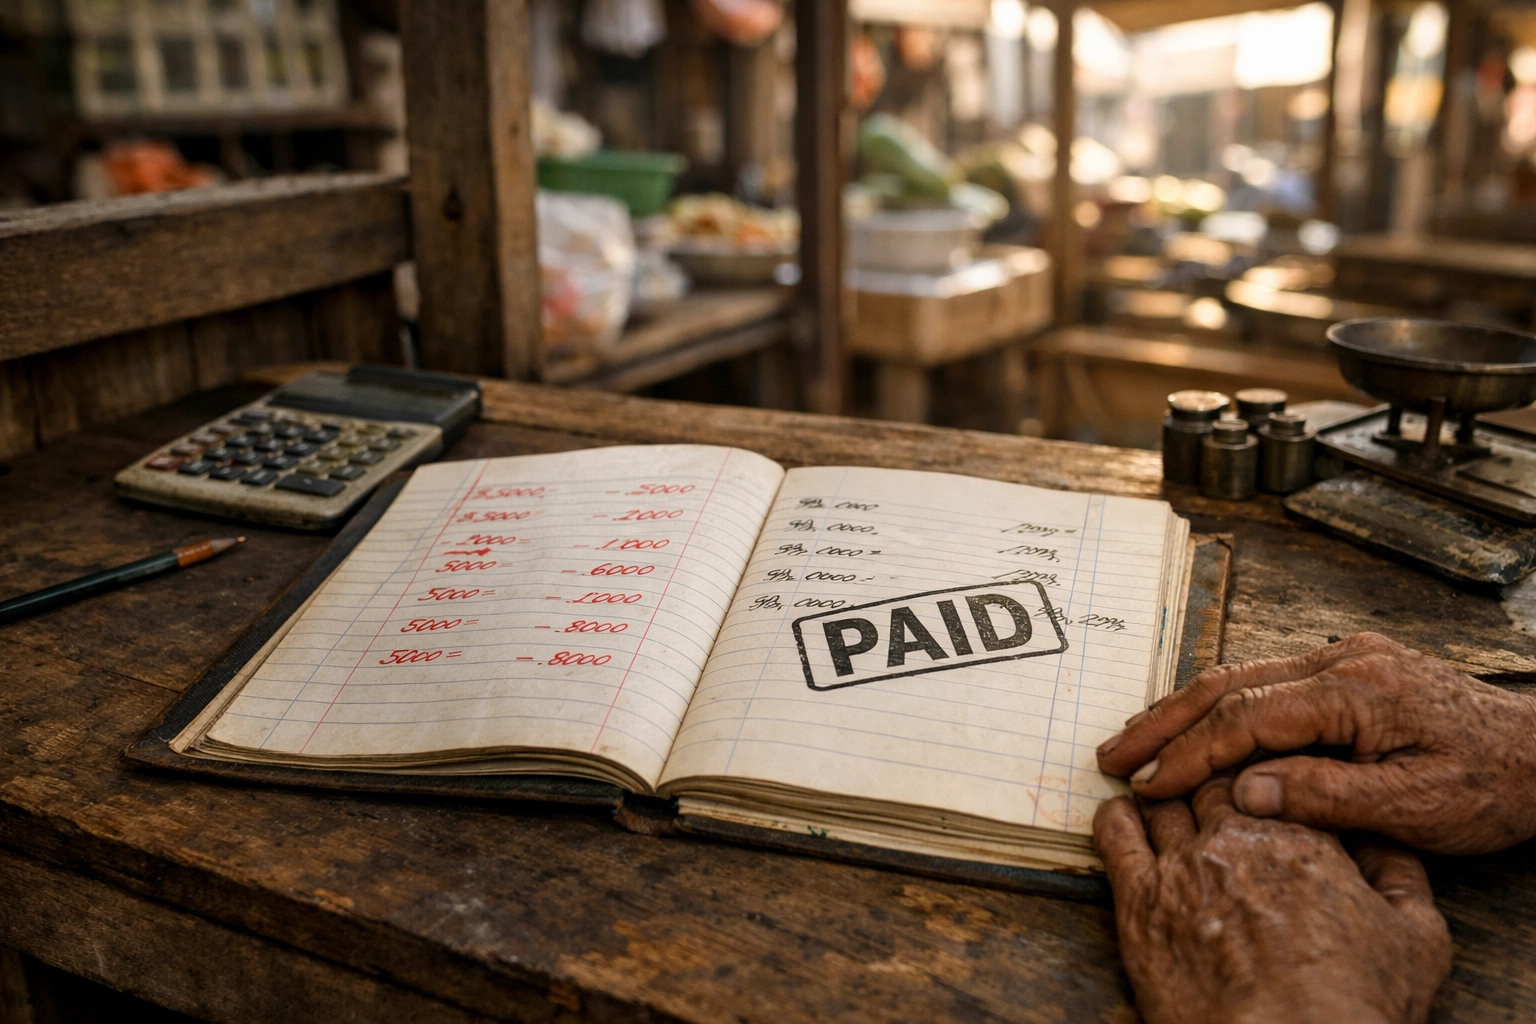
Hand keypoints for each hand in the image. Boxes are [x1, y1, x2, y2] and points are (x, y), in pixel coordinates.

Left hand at [1095, 779, 1450, 1023]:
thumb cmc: (1354, 1004)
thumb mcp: (1417, 936)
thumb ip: (1402, 871)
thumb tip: (1384, 834)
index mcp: (1304, 836)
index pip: (1275, 777)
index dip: (1267, 778)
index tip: (1263, 783)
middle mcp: (1237, 838)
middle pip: (1214, 781)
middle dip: (1214, 780)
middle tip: (1210, 784)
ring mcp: (1183, 864)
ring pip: (1164, 798)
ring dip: (1165, 791)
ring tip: (1162, 791)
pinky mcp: (1139, 899)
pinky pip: (1113, 832)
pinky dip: (1116, 813)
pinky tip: (1123, 811)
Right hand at [1096, 632, 1535, 853]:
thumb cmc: (1493, 784)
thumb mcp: (1416, 807)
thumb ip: (1325, 796)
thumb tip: (1244, 792)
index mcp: (1356, 690)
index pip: (1246, 720)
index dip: (1188, 754)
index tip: (1145, 784)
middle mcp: (1342, 661)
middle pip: (1228, 686)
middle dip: (1163, 722)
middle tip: (1111, 754)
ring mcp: (1343, 659)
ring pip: (1240, 677)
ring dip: (1182, 711)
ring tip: (1135, 741)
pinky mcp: (1347, 670)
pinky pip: (1264, 681)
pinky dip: (1218, 706)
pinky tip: (1192, 726)